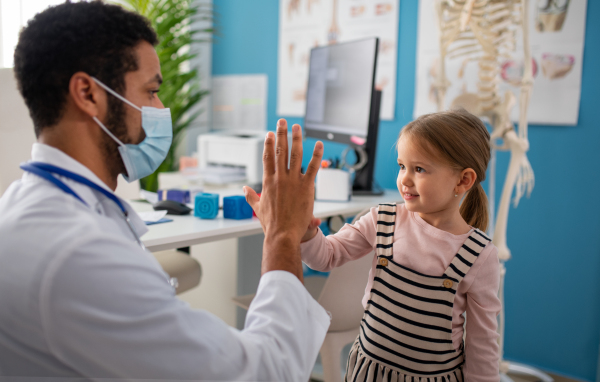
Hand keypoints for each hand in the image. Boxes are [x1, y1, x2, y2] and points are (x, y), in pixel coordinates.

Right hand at [244, 119, 322, 279]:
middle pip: (280, 150)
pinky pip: (312, 167)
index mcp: (268, 181)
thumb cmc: (270, 224)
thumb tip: (244, 189)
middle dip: (281, 134)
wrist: (283, 234)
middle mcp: (280, 178)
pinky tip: (318, 144)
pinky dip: (316, 154)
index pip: (267, 157)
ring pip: (295, 154)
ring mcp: (293, 181)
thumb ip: (250, 196)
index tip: (269, 133)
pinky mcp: (306, 187)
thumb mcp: (257, 208)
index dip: (268, 143)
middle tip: (283, 121)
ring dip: (296, 139)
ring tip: (297, 127)